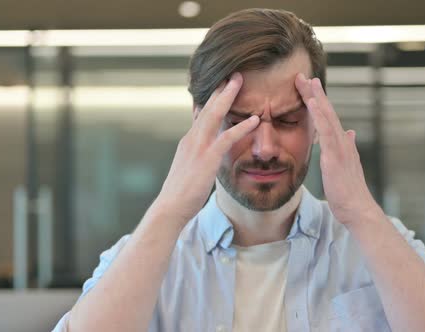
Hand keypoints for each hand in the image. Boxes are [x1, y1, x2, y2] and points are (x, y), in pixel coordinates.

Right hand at [157, 72, 259, 221]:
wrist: (169, 208)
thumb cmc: (180, 193)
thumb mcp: (188, 169)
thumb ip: (196, 156)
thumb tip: (203, 151)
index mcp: (188, 141)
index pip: (200, 114)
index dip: (211, 99)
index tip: (220, 85)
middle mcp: (192, 139)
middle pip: (206, 107)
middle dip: (220, 89)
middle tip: (233, 73)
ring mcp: (198, 147)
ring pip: (214, 115)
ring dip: (228, 96)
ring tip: (240, 81)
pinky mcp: (207, 158)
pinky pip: (227, 138)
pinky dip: (241, 127)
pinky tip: (254, 120)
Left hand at [295, 73, 382, 226]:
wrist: (358, 209)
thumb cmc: (350, 192)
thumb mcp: (346, 166)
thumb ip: (347, 148)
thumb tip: (350, 132)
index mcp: (342, 144)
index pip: (328, 118)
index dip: (319, 102)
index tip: (309, 87)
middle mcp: (342, 142)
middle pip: (328, 112)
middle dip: (316, 94)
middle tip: (305, 76)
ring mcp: (340, 148)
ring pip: (328, 118)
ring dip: (317, 98)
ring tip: (308, 82)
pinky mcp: (335, 157)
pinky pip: (326, 132)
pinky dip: (319, 116)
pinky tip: (312, 104)